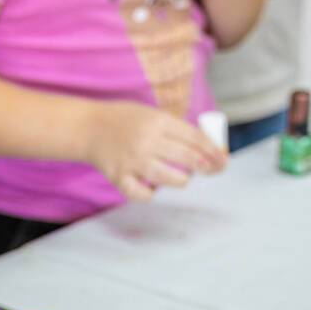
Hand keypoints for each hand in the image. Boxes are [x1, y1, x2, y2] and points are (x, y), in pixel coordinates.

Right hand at [80, 101, 226, 202]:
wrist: (88, 127)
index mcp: (157, 122)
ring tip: (182, 178)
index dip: (213, 150)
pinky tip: (152, 188)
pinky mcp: (119, 177)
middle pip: (187, 157)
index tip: (223, 160)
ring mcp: (132, 161)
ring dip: (182, 180)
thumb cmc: (125, 121)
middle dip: (206, 166)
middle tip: (212, 170)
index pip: (194, 138)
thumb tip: (207, 149)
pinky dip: (150, 194)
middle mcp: (147, 141)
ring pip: (169, 178)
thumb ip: (175, 130)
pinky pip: (142, 194)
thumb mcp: (152, 115)